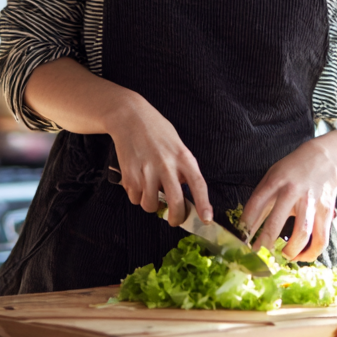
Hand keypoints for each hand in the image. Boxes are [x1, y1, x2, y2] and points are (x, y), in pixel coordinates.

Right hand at [107, 92, 212, 228]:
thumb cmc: (156, 130)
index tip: (207, 219)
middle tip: (174, 220)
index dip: (204, 204)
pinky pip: (135, 198)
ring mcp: (147, 171)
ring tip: (151, 191)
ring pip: (151, 205)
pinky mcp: (129, 174)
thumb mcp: (177, 144)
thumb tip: (184, 192)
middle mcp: (166, 165)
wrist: (129, 117)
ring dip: (151, 204)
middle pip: (175, 202)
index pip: (198, 184)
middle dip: (176, 218)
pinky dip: (136, 196)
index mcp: (183, 156)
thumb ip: (182, 167)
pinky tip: (138, 181)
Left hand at [241, 140, 336, 261]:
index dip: (245, 227)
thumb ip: (261, 200)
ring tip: (282, 257)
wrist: (324, 159)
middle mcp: (292, 192)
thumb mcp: (272, 177)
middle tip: (257, 259)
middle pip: (275, 224)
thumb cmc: (292, 170)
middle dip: (263, 246)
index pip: (254, 207)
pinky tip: (301, 256)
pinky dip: (311, 253)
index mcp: (275, 182)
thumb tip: (246, 228)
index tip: (240, 243)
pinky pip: (320, 239)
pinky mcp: (326, 212)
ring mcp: (310, 203)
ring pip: (301, 235)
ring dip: (290, 252)